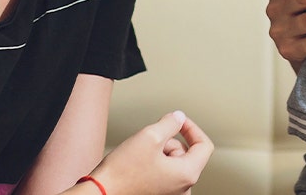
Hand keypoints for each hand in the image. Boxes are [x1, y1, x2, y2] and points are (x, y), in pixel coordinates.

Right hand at [84, 111, 212, 194]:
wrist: (101, 192)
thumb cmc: (122, 173)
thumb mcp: (150, 136)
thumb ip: (170, 123)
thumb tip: (179, 118)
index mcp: (187, 174)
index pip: (204, 145)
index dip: (192, 128)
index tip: (179, 121)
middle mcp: (183, 188)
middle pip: (186, 153)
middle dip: (169, 141)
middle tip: (150, 139)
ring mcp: (171, 193)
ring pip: (173, 162)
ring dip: (160, 152)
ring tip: (140, 154)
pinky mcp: (159, 194)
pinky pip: (164, 173)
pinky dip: (155, 163)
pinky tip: (139, 164)